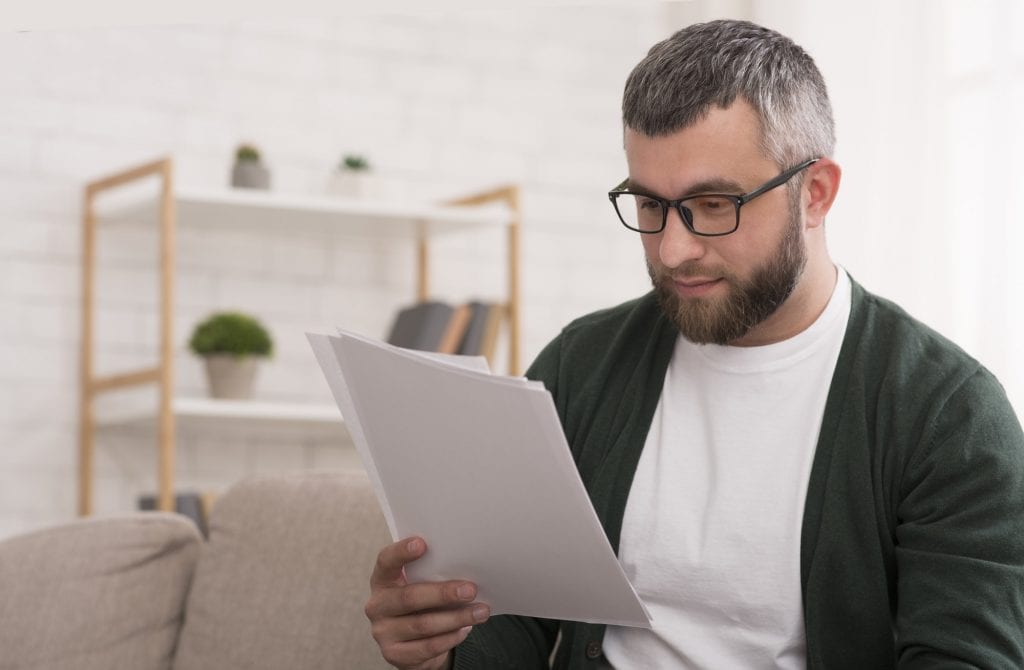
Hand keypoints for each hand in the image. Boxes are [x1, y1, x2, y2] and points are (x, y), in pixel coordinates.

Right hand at [365, 537, 490, 669]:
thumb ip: (432, 575)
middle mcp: (377, 605)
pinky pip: (427, 647)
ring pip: (423, 625)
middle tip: (471, 590)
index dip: (401, 552)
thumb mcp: (421, 586)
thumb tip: (466, 570)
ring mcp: (382, 632)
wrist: (411, 644)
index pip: (386, 562)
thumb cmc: (421, 604)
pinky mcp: (393, 654)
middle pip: (410, 597)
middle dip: (443, 593)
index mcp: (382, 580)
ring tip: (480, 611)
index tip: (422, 544)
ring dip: (456, 618)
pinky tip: (465, 630)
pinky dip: (450, 638)